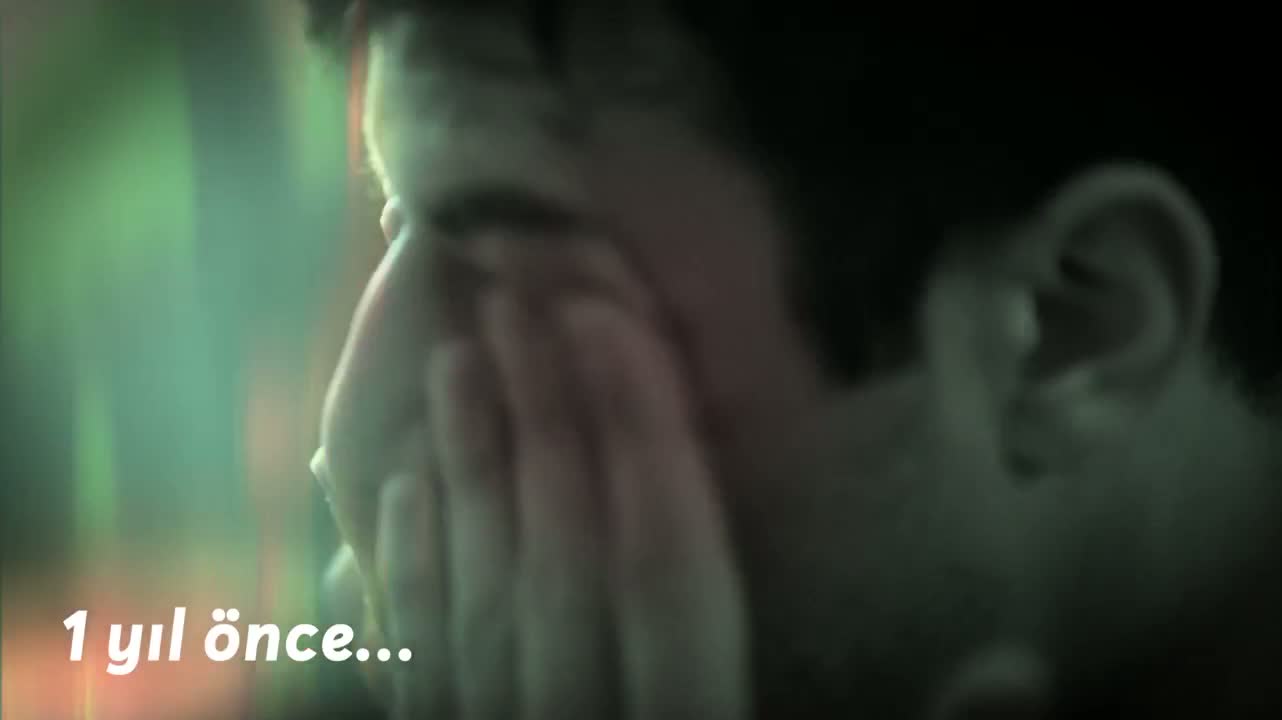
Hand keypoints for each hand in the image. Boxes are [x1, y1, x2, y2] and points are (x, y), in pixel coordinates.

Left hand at [325, 291, 748, 718]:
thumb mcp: (730, 711)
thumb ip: (699, 604)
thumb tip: (690, 466)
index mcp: (682, 714)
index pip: (672, 571)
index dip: (647, 442)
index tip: (612, 324)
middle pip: (571, 562)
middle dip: (550, 424)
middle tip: (522, 306)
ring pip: (484, 597)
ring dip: (473, 470)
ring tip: (457, 359)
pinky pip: (418, 662)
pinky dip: (411, 571)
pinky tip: (405, 488)